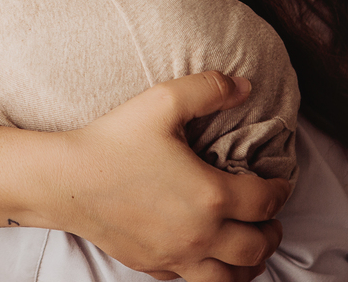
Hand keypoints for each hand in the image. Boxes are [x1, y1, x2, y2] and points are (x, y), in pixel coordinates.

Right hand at [0, 72, 288, 281]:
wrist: (66, 181)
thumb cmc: (113, 142)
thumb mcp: (162, 102)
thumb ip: (208, 89)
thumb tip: (244, 85)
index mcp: (211, 195)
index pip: (266, 202)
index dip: (281, 191)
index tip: (280, 183)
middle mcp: (200, 233)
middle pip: (256, 246)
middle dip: (272, 233)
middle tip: (271, 220)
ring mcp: (176, 255)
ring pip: (230, 277)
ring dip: (249, 264)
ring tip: (250, 249)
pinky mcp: (153, 266)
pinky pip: (193, 281)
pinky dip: (211, 273)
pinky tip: (206, 256)